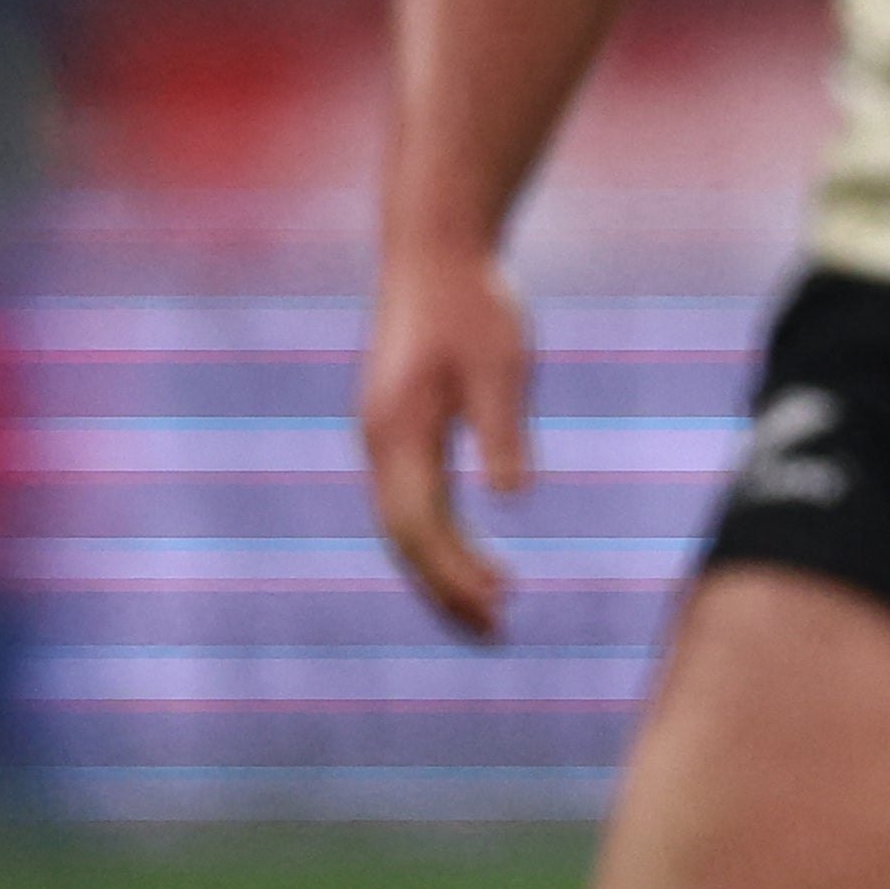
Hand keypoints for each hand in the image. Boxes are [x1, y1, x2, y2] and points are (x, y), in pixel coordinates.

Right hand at [357, 241, 531, 639]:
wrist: (437, 251)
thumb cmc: (475, 303)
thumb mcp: (502, 365)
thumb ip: (503, 430)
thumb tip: (510, 495)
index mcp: (397, 434)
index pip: (419, 526)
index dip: (454, 572)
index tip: (500, 604)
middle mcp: (379, 444)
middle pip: (405, 539)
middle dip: (444, 591)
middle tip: (494, 637)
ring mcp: (384, 438)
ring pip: (405, 525)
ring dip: (441, 572)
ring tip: (488, 615)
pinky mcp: (398, 428)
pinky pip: (412, 501)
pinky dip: (439, 539)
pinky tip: (470, 561)